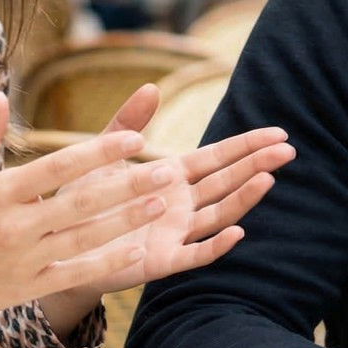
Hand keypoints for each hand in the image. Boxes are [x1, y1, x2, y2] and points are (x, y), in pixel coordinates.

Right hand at [0, 92, 174, 347]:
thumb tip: (1, 94)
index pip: (58, 166)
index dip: (98, 152)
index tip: (133, 137)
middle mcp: (15, 226)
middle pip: (83, 201)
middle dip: (129, 185)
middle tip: (168, 169)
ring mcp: (24, 259)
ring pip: (87, 237)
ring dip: (128, 220)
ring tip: (163, 204)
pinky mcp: (27, 287)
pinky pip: (75, 274)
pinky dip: (106, 263)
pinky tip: (136, 250)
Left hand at [62, 83, 292, 295]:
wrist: (58, 246)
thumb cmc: (83, 200)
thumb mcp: (103, 154)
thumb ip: (127, 123)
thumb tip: (152, 86)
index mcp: (171, 177)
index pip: (217, 157)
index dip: (246, 145)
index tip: (278, 133)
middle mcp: (180, 204)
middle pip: (226, 181)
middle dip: (256, 165)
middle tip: (288, 149)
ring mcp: (175, 233)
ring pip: (218, 214)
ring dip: (244, 198)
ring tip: (269, 178)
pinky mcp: (162, 261)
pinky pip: (195, 254)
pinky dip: (217, 245)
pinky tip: (239, 232)